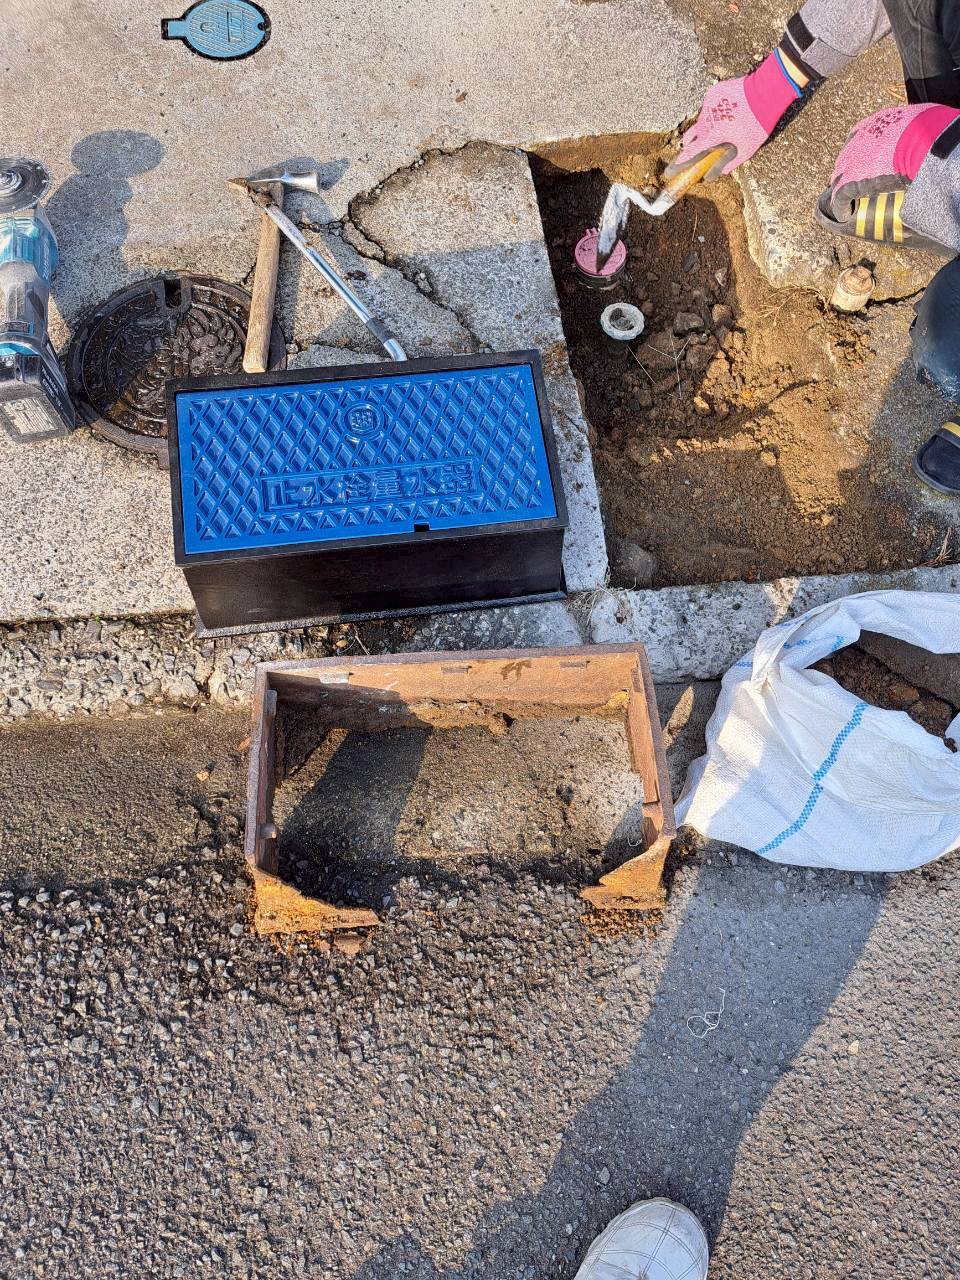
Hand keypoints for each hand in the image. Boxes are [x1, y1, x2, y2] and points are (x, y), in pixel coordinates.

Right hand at [664, 50, 805, 180]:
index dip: (681, 163)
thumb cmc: (758, 123)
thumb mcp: (747, 149)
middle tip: (691, 147)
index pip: (692, 152)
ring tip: (723, 124)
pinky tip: (728, 110)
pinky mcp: (713, 92)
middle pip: (691, 136)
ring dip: (707, 125)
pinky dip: (715, 111)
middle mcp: (707, 120)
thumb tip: (717, 174)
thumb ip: (731, 164)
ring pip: (702, 120)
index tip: (670, 171)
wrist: (765, 91)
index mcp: (713, 135)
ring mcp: (709, 104)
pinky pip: (710, 106)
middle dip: (690, 143)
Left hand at [826, 104, 959, 218]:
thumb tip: (923, 134)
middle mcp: (858, 138)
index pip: (860, 136)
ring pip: (839, 177)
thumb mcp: (916, 120)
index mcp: (875, 122)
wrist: (921, 141)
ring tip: (847, 200)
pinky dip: (841, 207)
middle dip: (847, 170)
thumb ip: (910, 128)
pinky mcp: (849, 181)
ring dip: (842, 189)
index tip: (862, 160)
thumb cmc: (926, 129)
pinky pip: (840, 197)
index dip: (859, 151)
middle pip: (846, 157)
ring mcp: (851, 159)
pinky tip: (844, 214)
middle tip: (852, 183)